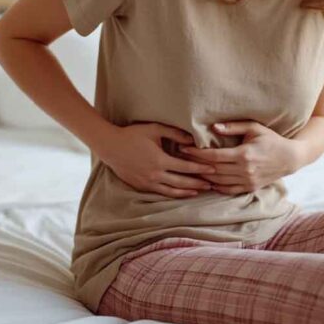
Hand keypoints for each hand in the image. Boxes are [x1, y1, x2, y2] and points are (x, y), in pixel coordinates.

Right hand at [97, 122, 217, 198]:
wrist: (111, 147)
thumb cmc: (133, 135)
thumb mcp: (154, 129)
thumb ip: (174, 133)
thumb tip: (192, 139)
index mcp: (160, 160)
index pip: (186, 167)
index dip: (201, 168)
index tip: (212, 169)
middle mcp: (155, 174)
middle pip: (182, 182)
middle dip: (198, 183)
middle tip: (211, 184)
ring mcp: (147, 182)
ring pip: (172, 191)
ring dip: (187, 192)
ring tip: (199, 192)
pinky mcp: (141, 186)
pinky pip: (161, 193)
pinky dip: (173, 194)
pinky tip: (180, 193)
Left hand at [179, 121, 299, 194]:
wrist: (290, 158)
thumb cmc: (271, 139)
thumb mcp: (254, 128)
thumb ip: (233, 127)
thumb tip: (213, 127)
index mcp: (244, 154)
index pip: (213, 156)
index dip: (196, 153)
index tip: (183, 148)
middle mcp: (244, 170)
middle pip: (212, 169)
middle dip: (194, 164)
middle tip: (180, 158)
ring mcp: (247, 181)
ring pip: (217, 181)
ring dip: (202, 176)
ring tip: (189, 169)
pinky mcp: (249, 188)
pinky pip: (227, 190)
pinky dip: (215, 186)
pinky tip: (206, 180)